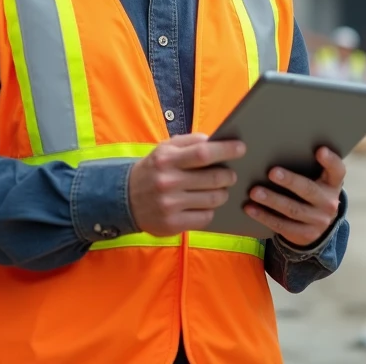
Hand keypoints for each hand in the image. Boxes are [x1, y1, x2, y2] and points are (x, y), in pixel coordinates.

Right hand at [128, 134, 244, 236]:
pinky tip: (204, 205)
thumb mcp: (165, 149)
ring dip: (222, 194)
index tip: (241, 148)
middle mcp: (168, 182)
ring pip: (213, 199)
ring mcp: (169, 205)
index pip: (203, 153)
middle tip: (231, 174)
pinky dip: (210, 210)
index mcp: (167, 159)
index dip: (226, 150)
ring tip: (219, 189)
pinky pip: (205, 217)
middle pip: (213, 178)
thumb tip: (215, 141)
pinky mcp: (171, 224)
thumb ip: (190, 142)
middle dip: (228, 175)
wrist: (124, 199)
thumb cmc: (153, 170)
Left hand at [245, 147, 345, 247]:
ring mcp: (319, 220)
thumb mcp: (317, 180)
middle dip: (290, 181)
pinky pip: (282, 225)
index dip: (330, 160)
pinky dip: (264, 216)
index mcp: (333, 184)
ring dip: (272, 200)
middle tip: (272, 172)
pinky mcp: (305, 234)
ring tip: (255, 192)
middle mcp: (329, 202)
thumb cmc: (311, 191)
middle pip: (309, 190)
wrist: (318, 225)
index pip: (337, 170)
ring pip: (293, 209)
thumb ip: (307, 167)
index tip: (320, 150)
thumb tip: (276, 148)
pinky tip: (250, 208)